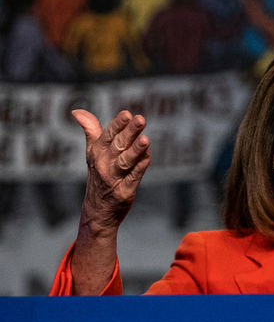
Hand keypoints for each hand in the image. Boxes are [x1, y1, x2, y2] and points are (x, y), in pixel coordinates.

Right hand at [73, 109, 150, 235]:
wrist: (96, 211)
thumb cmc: (98, 176)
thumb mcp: (92, 153)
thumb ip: (90, 131)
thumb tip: (76, 111)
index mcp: (97, 152)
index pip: (108, 135)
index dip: (118, 124)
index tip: (127, 113)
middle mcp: (104, 163)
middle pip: (119, 145)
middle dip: (130, 131)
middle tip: (140, 119)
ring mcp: (113, 178)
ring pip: (125, 161)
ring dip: (135, 150)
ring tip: (145, 139)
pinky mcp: (124, 191)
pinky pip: (133, 177)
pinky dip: (140, 167)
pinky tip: (148, 157)